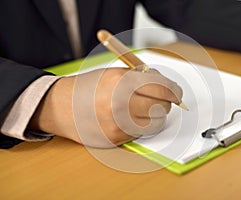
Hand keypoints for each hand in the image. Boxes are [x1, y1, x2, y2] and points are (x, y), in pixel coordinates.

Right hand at [28, 68, 181, 147]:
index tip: (176, 91)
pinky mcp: (116, 139)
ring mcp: (118, 125)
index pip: (162, 88)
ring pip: (155, 123)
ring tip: (145, 107)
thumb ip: (142, 78)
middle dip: (166, 102)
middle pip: (162, 107)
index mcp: (121, 83)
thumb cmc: (89, 87)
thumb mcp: (115, 73)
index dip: (174, 90)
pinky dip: (141, 124)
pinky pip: (141, 132)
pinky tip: (129, 117)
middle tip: (162, 98)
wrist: (62, 106)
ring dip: (156, 115)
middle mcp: (120, 105)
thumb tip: (167, 87)